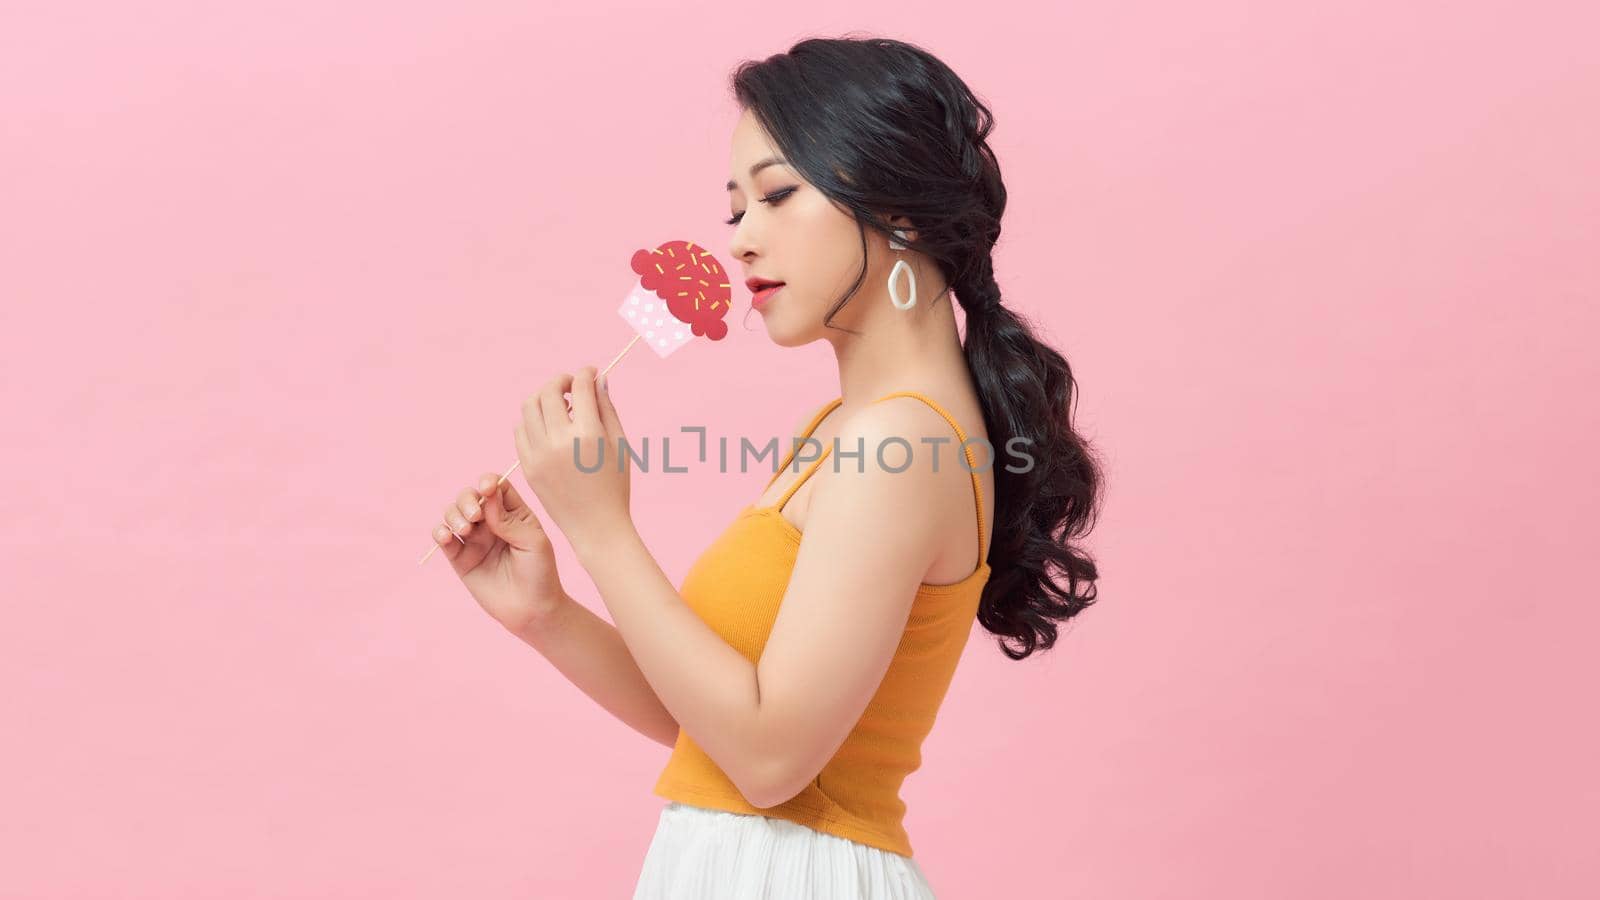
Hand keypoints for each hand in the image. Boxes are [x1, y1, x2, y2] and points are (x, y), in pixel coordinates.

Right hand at [432, 472, 567, 633]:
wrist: (532, 611)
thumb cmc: (540, 574)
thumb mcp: (533, 542)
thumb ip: (510, 520)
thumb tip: (488, 497)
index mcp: (515, 514)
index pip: (497, 487)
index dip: (488, 482)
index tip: (486, 488)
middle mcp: (492, 523)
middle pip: (470, 496)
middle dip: (467, 500)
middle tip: (475, 517)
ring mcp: (475, 540)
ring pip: (454, 514)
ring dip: (454, 515)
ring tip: (465, 530)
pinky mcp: (461, 559)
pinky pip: (444, 539)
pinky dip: (440, 533)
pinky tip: (446, 537)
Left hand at [514, 366, 632, 555]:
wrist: (596, 527)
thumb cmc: (615, 486)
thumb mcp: (619, 445)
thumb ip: (607, 408)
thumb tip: (598, 379)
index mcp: (588, 435)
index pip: (580, 387)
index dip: (586, 373)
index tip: (590, 372)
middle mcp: (560, 442)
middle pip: (548, 391)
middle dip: (561, 381)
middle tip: (571, 386)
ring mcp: (540, 455)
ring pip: (529, 407)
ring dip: (543, 397)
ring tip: (559, 404)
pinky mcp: (528, 467)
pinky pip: (520, 430)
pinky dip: (532, 420)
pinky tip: (547, 426)